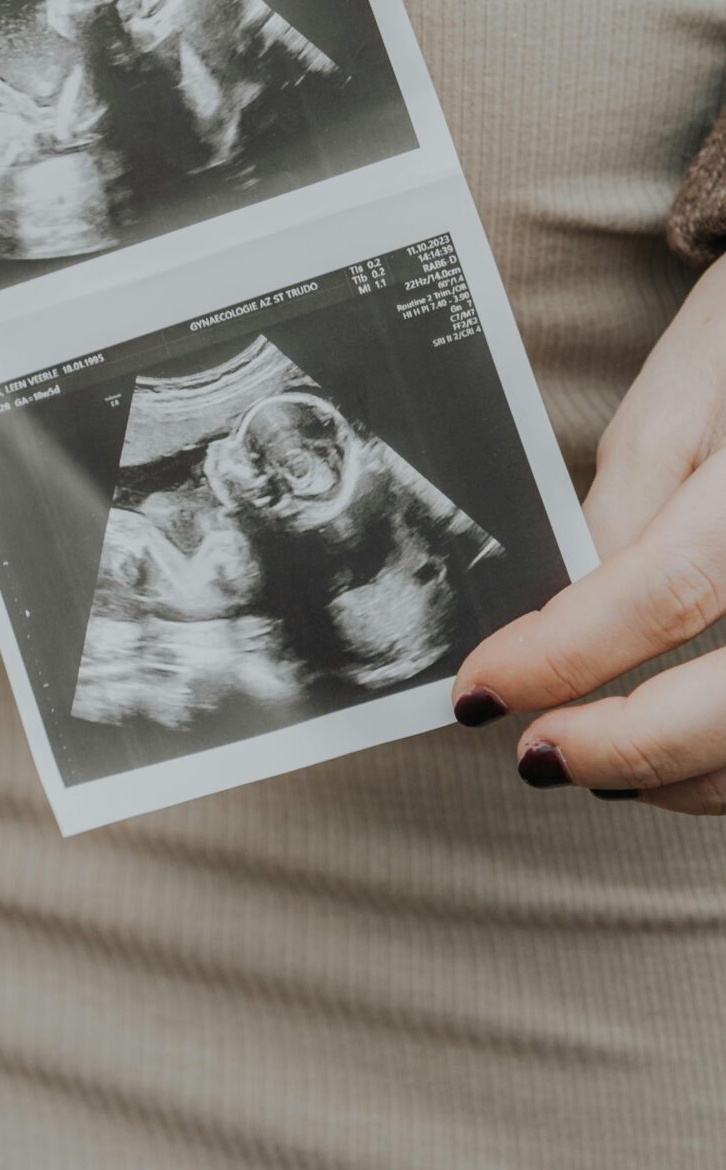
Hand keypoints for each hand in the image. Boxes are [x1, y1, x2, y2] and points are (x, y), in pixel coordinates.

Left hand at [454, 255, 725, 811]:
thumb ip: (626, 505)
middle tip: (538, 756)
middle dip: (626, 748)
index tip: (484, 686)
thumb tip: (560, 609)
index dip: (565, 655)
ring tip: (594, 762)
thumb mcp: (684, 396)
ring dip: (679, 773)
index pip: (664, 591)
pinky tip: (676, 753)